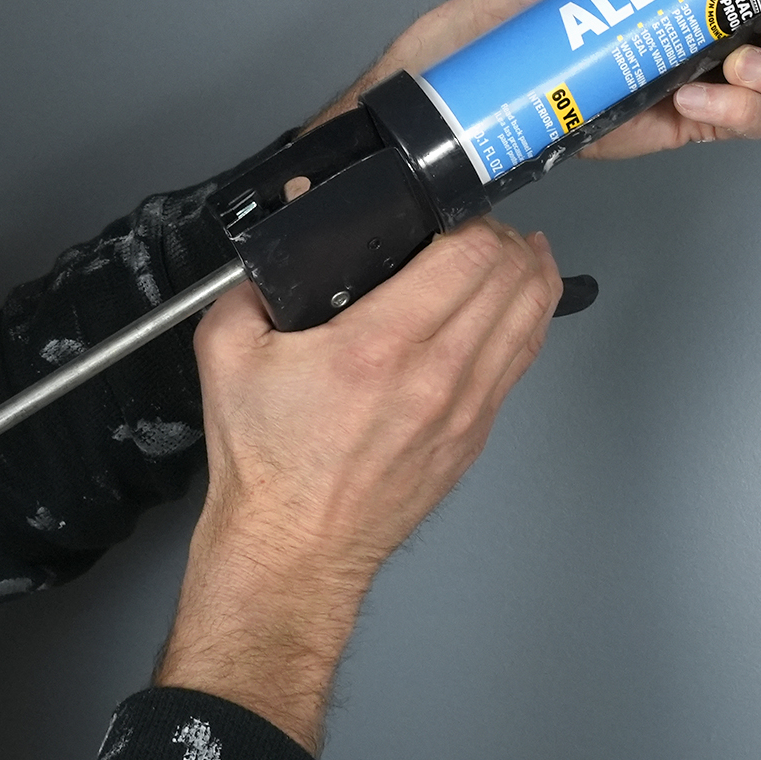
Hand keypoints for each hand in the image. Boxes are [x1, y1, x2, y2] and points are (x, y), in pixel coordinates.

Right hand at [154, 218, 560, 752]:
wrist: (293, 551)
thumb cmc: (267, 464)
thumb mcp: (227, 355)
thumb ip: (251, 286)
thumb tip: (281, 238)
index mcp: (378, 346)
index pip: (467, 256)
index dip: (471, 217)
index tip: (452, 207)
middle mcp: (436, 374)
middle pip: (511, 277)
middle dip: (502, 235)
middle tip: (479, 223)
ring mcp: (466, 407)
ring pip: (533, 315)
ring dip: (532, 271)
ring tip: (520, 247)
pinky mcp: (478, 433)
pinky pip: (525, 358)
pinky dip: (531, 318)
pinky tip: (524, 299)